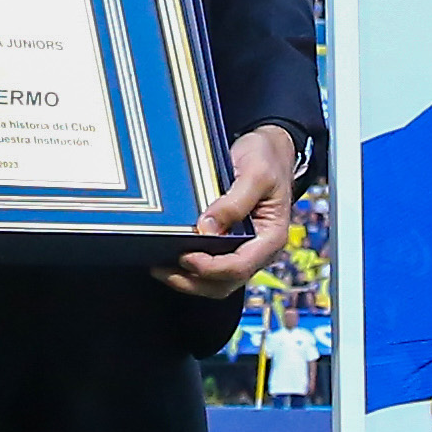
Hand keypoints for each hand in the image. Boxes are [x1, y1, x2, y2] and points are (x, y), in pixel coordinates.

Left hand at [157, 123, 300, 299]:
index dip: (210, 267)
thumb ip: (234, 202)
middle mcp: (258, 249)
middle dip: (193, 282)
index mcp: (270, 237)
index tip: (185, 256)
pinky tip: (170, 259)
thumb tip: (207, 228)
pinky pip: (211, 267)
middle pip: (225, 282)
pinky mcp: (231, 244)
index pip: (239, 267)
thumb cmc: (267, 158)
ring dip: (188, 280)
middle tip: (163, 270)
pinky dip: (190, 269)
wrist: (271, 149)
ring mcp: (244, 249)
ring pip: (216, 281)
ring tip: (161, 269)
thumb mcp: (255, 174)